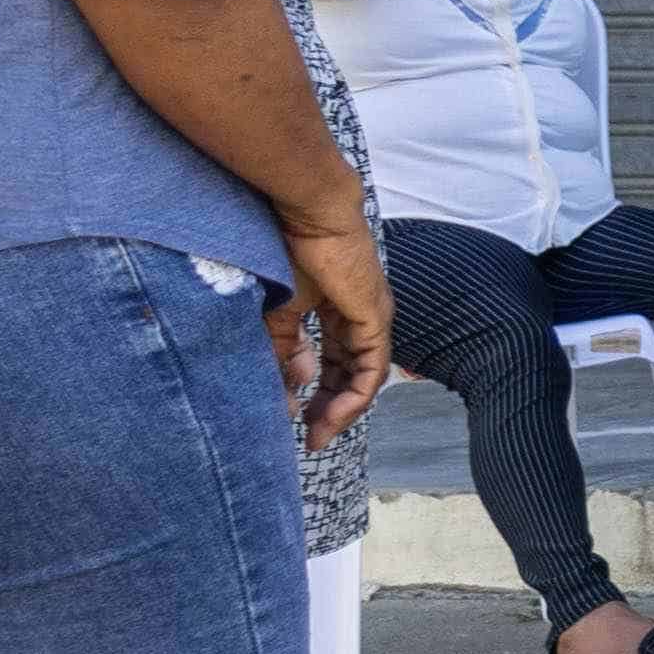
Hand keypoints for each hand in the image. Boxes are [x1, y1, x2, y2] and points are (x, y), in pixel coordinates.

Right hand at [268, 216, 393, 445]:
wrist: (307, 216)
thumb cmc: (288, 252)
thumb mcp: (276, 313)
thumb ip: (280, 351)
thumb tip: (284, 395)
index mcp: (341, 314)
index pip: (337, 363)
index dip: (318, 393)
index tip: (294, 417)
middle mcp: (364, 320)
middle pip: (353, 376)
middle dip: (331, 410)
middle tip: (310, 438)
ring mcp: (374, 321)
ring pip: (365, 380)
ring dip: (341, 411)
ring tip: (317, 434)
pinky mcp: (376, 321)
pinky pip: (371, 371)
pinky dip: (353, 398)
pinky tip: (330, 415)